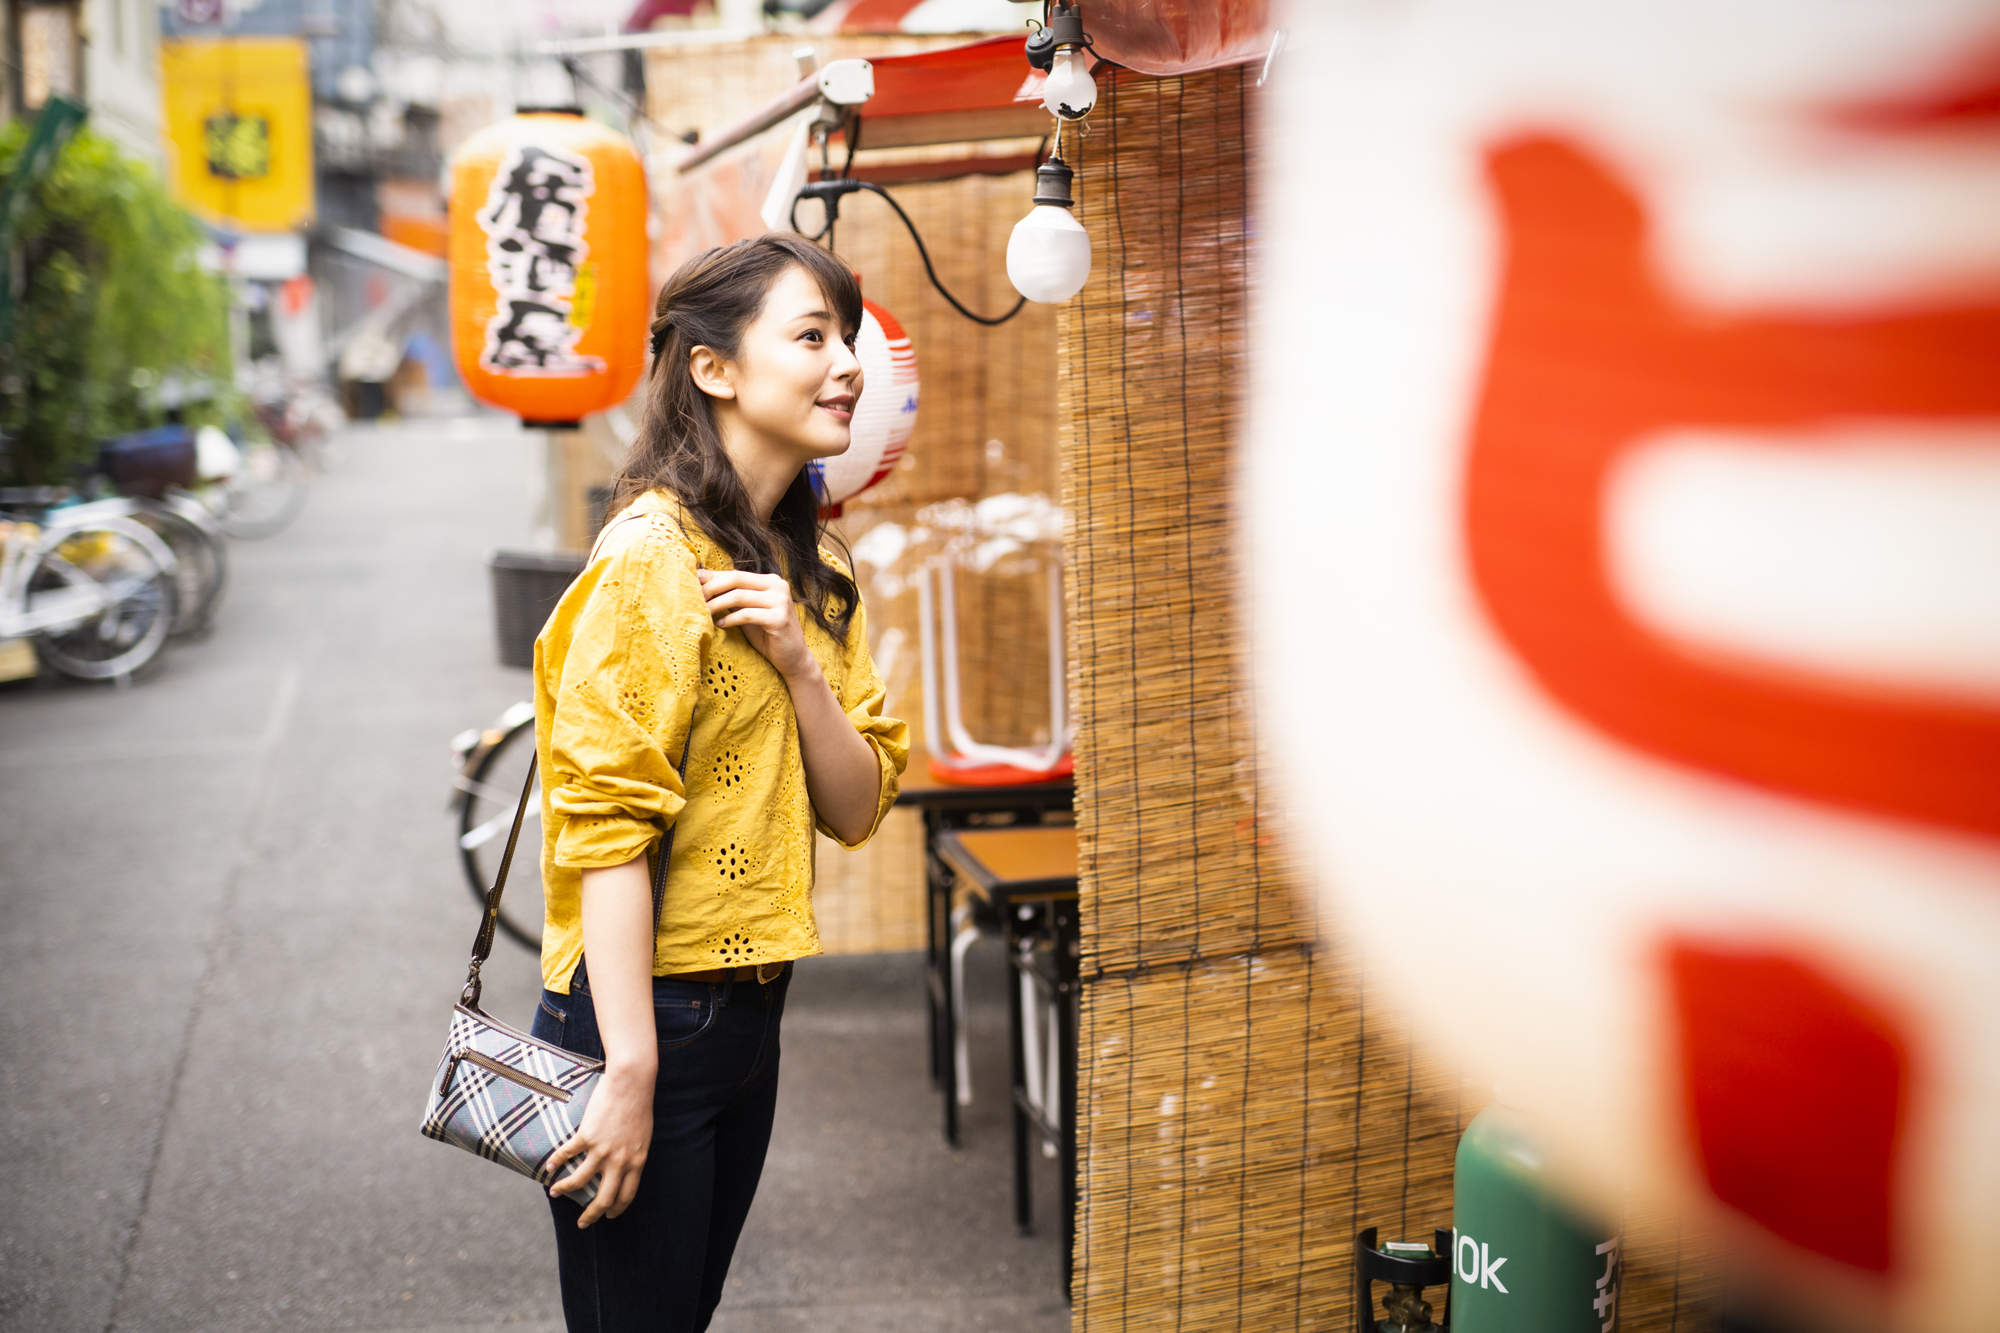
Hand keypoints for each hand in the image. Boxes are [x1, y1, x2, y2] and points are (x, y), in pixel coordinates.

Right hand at [546, 1064, 652, 1226]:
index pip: (627, 1195)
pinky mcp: (586, 1136)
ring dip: (564, 1189)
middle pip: (604, 1198)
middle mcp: (619, 1161)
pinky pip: (566, 1155)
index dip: (616, 1208)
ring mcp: (602, 1150)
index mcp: (637, 1162)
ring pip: (579, 1181)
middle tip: (583, 1223)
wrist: (631, 1082)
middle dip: (591, 1215)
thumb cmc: (640, 1105)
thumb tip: (624, 1167)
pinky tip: (549, 1167)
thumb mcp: (643, 1136)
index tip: (609, 1215)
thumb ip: (633, 1154)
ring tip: (555, 1192)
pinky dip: (555, 1163)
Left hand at [698, 568, 817, 681]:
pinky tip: (720, 624)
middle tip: (694, 597)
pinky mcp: (780, 619)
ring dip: (717, 604)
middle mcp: (778, 586)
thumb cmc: (767, 635)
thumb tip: (704, 583)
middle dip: (712, 587)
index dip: (713, 577)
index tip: (692, 583)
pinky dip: (730, 619)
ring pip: (739, 596)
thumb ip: (733, 598)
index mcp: (771, 581)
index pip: (736, 574)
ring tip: (704, 613)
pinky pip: (747, 614)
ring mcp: (781, 601)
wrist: (793, 659)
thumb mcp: (748, 612)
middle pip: (736, 579)